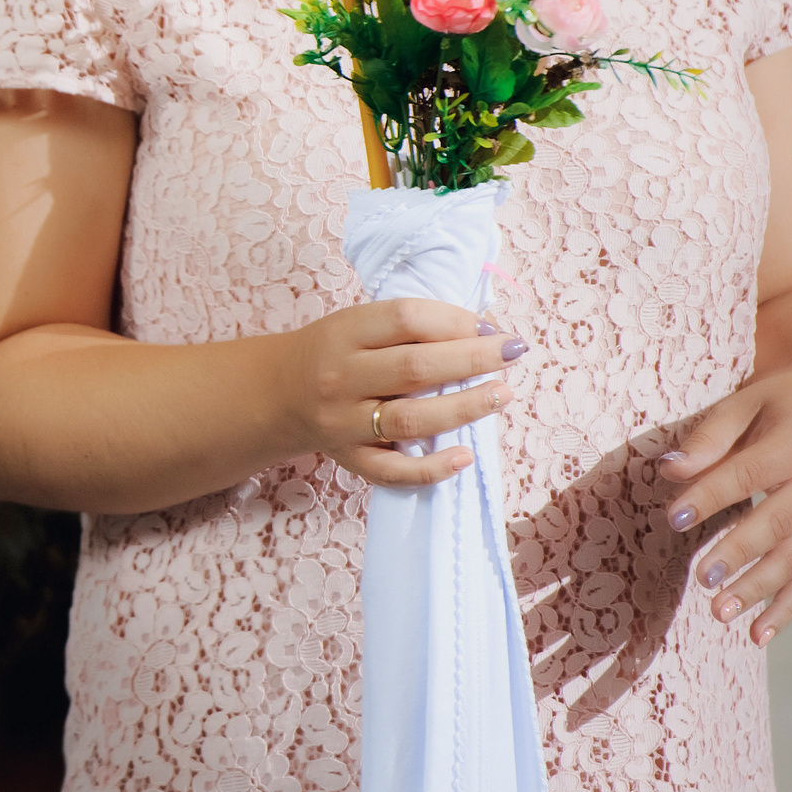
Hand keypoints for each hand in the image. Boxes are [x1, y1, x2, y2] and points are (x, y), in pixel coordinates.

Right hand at [281, 300, 525, 488]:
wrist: (279, 393)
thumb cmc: (335, 353)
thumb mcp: (359, 324)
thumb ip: (411, 327)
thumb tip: (484, 333)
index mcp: (345, 332)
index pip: (406, 319)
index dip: (456, 321)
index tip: (492, 328)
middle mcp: (341, 376)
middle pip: (415, 368)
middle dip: (473, 359)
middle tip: (512, 353)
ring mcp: (344, 422)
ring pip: (411, 419)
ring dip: (464, 408)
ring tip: (502, 395)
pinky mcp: (350, 459)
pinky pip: (394, 471)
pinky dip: (431, 469)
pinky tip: (464, 457)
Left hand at [659, 353, 791, 644]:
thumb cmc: (783, 401)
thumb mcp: (745, 401)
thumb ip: (709, 436)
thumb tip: (669, 470)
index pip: (747, 475)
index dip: (710, 497)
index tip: (674, 518)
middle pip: (777, 524)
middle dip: (739, 552)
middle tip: (702, 577)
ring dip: (759, 589)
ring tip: (720, 612)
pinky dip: (786, 608)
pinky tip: (758, 634)